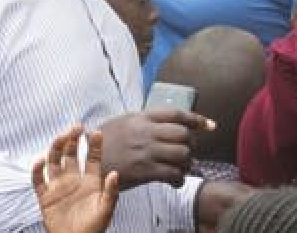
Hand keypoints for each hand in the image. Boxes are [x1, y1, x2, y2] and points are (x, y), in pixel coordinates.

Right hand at [33, 126, 119, 232]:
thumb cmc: (93, 228)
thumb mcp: (106, 209)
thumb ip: (111, 191)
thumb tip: (115, 173)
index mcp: (90, 181)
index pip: (92, 157)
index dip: (94, 145)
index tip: (96, 132)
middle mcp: (73, 180)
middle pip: (70, 154)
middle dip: (72, 140)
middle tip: (76, 127)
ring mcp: (58, 187)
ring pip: (53, 161)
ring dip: (55, 148)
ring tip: (61, 138)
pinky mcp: (45, 197)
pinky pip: (38, 181)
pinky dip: (37, 170)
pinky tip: (40, 161)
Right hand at [96, 108, 211, 187]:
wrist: (87, 161)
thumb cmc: (104, 142)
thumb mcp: (123, 122)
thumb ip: (145, 121)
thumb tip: (167, 123)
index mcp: (141, 118)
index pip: (176, 114)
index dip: (197, 119)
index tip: (209, 126)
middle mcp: (146, 132)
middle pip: (183, 134)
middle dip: (192, 144)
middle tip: (188, 152)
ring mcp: (146, 152)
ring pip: (182, 154)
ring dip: (187, 163)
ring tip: (182, 168)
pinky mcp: (144, 171)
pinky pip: (173, 174)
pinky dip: (179, 179)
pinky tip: (175, 182)